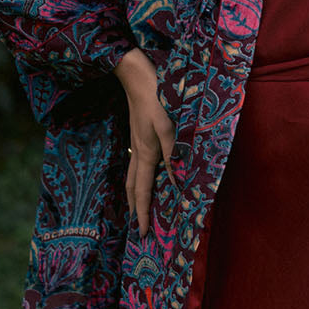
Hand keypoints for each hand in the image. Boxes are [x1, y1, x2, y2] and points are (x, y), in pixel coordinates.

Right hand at [114, 48, 174, 235]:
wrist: (137, 76)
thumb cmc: (157, 98)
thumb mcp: (169, 125)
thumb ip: (173, 152)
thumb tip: (175, 179)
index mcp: (146, 153)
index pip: (143, 191)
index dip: (144, 212)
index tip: (143, 232)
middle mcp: (139, 150)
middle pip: (133, 187)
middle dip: (136, 209)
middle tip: (138, 228)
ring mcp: (137, 141)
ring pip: (133, 175)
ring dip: (135, 194)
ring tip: (137, 208)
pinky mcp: (139, 133)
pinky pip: (137, 163)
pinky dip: (138, 177)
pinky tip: (145, 174)